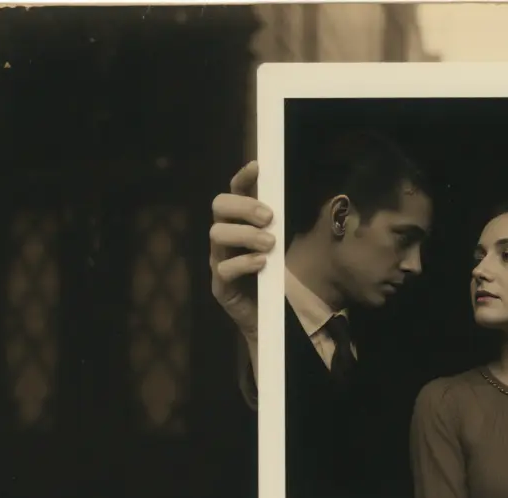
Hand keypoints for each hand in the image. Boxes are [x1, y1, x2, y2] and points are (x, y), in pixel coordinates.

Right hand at [209, 161, 275, 342]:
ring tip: (270, 244)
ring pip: (217, 233)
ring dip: (246, 234)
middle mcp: (224, 238)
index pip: (233, 193)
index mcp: (238, 224)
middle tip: (268, 218)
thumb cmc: (274, 279)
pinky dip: (245, 262)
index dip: (242, 179)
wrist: (270, 318)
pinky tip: (262, 264)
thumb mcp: (280, 247)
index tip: (257, 168)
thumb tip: (290, 202)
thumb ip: (277, 227)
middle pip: (219, 207)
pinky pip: (224, 268)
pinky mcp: (220, 285)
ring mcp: (218, 260)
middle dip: (244, 207)